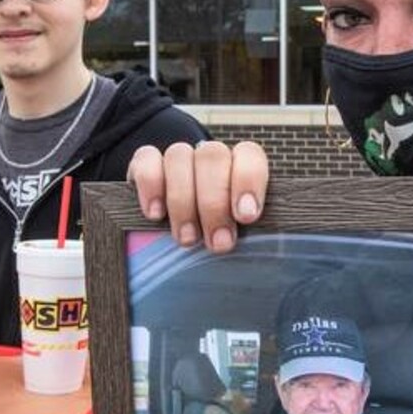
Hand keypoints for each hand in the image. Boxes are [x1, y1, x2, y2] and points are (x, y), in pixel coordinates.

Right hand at [127, 140, 268, 253]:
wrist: (171, 235)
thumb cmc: (214, 238)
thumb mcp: (236, 235)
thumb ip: (250, 235)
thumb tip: (268, 258)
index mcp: (239, 167)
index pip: (248, 155)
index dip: (247, 181)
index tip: (246, 216)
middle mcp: (210, 157)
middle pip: (212, 157)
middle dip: (214, 203)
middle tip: (217, 243)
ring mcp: (177, 158)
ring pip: (179, 156)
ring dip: (183, 200)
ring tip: (187, 239)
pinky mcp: (145, 163)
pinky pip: (146, 158)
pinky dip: (151, 185)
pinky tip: (156, 214)